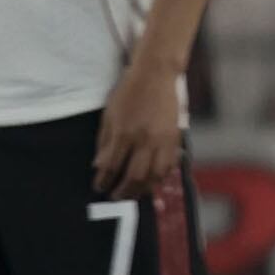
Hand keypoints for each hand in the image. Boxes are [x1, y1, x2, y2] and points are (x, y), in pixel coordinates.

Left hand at [92, 63, 188, 193]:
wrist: (155, 76)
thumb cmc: (127, 93)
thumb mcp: (108, 115)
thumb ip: (104, 142)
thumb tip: (98, 165)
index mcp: (124, 133)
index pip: (111, 165)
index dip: (104, 180)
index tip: (98, 188)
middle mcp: (144, 140)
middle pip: (134, 176)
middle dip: (123, 191)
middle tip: (115, 198)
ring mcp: (163, 141)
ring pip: (155, 176)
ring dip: (142, 190)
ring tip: (132, 195)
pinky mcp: (176, 139)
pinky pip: (169, 167)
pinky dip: (159, 179)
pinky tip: (151, 183)